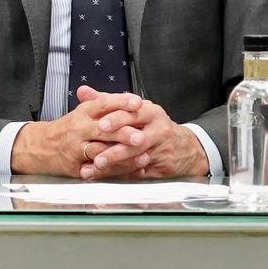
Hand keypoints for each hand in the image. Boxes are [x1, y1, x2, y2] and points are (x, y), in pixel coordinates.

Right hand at [10, 91, 144, 176]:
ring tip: (143, 157)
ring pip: (101, 153)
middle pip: (104, 130)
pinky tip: (132, 172)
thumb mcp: (84, 111)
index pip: (103, 104)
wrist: (39, 146)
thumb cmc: (68, 128)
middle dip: (125, 134)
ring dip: (124, 157)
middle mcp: (80, 130)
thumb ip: (108, 104)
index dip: (121, 102)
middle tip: (142, 137)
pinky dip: (116, 172)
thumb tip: (136, 100)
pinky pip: (97, 171)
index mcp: (84, 112)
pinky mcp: (75, 168)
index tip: (138, 103)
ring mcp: (76, 149)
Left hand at [76, 85, 207, 179]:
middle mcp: (159, 129)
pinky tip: (107, 177)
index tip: (100, 125)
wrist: (184, 148)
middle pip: (137, 138)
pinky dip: (122, 174)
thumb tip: (83, 92)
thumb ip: (108, 102)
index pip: (133, 114)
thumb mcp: (135, 110)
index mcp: (151, 112)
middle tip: (97, 154)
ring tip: (98, 166)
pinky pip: (140, 171)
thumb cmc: (153, 127)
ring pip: (137, 158)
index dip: (117, 119)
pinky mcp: (162, 166)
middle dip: (116, 147)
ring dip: (116, 163)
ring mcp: (161, 149)